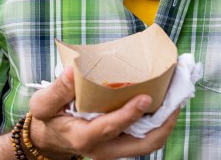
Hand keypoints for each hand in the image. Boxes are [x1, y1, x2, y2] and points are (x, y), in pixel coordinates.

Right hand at [27, 67, 177, 159]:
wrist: (50, 139)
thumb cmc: (49, 118)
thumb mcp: (44, 104)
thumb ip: (59, 89)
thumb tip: (74, 70)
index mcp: (84, 138)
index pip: (110, 128)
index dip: (128, 114)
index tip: (144, 97)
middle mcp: (104, 149)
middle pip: (143, 144)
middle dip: (164, 122)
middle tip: (176, 97)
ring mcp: (115, 149)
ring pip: (149, 142)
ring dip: (166, 121)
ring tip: (176, 96)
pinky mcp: (122, 145)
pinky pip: (146, 137)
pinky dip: (159, 121)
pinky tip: (165, 100)